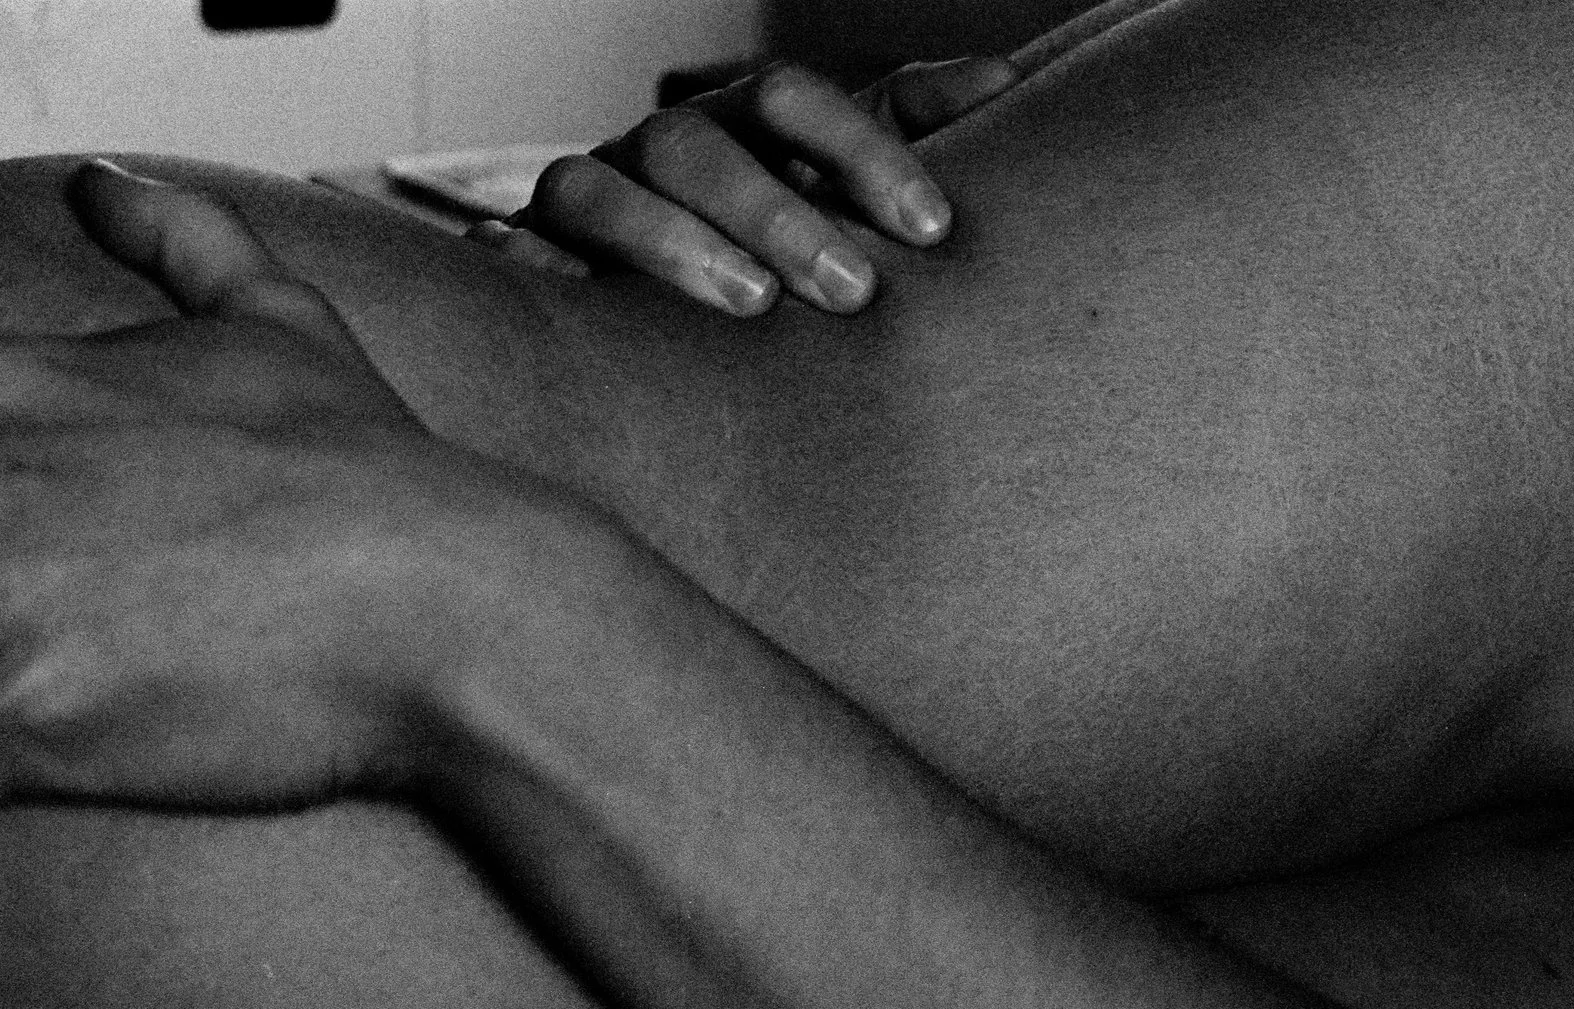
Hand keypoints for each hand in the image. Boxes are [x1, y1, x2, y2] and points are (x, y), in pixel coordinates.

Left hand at [0, 162, 600, 810]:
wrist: (466, 606)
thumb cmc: (384, 492)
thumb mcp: (283, 332)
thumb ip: (183, 246)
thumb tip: (106, 189)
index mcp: (10, 381)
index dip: (19, 506)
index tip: (72, 545)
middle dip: (20, 583)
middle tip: (102, 611)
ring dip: (23, 654)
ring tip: (118, 668)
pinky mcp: (19, 698)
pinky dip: (21, 748)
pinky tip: (102, 729)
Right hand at [476, 57, 1020, 316]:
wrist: (683, 301)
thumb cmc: (791, 240)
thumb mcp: (852, 182)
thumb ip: (913, 127)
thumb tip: (1006, 81)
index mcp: (743, 123)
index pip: (794, 100)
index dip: (862, 151)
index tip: (934, 230)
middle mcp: (661, 149)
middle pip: (699, 147)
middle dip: (777, 212)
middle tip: (854, 289)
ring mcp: (588, 199)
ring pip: (599, 193)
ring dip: (672, 242)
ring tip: (750, 306)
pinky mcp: (534, 261)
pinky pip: (512, 258)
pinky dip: (526, 270)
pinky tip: (561, 295)